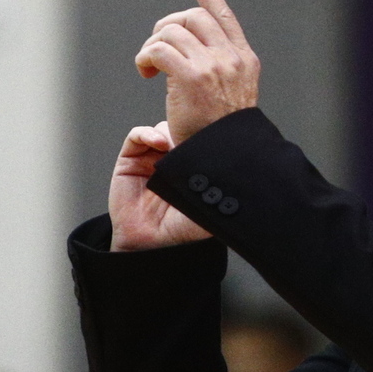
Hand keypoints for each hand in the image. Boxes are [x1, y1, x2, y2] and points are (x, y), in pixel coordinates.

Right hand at [109, 122, 212, 251]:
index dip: (205, 133)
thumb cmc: (181, 227)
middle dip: (186, 128)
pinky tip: (158, 142)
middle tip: (192, 136)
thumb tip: (242, 172)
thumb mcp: (212, 207)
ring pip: (162, 128)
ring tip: (175, 145)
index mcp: (194, 166)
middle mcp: (173, 159)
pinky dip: (147, 133)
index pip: (201, 138)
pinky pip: (137, 136)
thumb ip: (224, 189)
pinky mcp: (130, 160)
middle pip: (181, 128)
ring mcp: (151, 157)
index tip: (210, 135)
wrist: (152, 243)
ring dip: (169, 131)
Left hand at [135, 0, 260, 146]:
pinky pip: (158, 50)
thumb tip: (191, 52)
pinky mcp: (191, 77)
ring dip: (151, 47)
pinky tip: (146, 73)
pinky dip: (145, 58)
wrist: (229, 156)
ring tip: (148, 68)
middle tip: (155, 48)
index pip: (224, 16)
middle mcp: (231, 58)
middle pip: (191, 17)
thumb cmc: (223, 134)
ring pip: (171, 32)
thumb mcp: (234, 95)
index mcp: (245, 60)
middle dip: (167, 26)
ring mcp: (212, 65)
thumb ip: (221, 70)